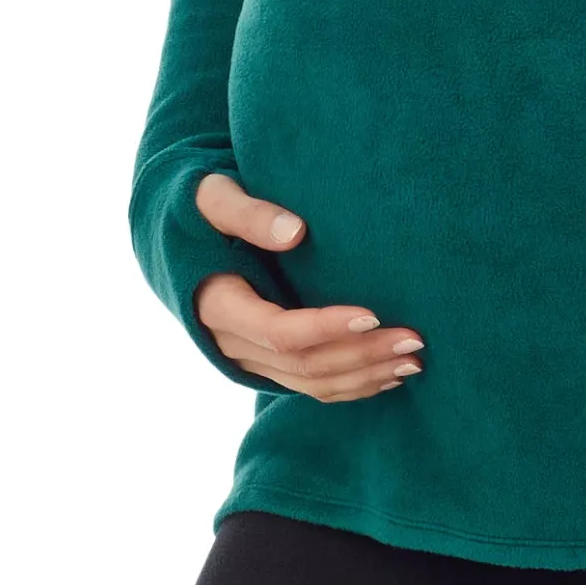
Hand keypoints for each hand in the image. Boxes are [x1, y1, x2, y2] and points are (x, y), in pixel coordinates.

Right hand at [191, 172, 425, 399]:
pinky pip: (309, 385)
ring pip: (310, 384)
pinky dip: (350, 385)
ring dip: (364, 377)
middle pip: (304, 365)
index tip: (373, 313)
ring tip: (413, 360)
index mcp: (218, 306)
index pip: (280, 332)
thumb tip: (296, 232)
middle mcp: (232, 343)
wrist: (171, 234)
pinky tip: (387, 374)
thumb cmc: (196, 208)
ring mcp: (248, 358)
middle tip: (414, 339)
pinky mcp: (263, 360)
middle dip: (362, 355)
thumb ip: (249, 213)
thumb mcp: (212, 199)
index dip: (326, 327)